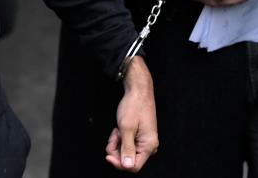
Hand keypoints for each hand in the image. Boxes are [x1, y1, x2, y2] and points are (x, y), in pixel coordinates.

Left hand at [106, 56, 157, 171]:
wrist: (138, 91)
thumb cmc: (134, 106)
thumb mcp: (126, 128)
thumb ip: (127, 148)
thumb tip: (127, 166)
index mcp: (149, 145)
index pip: (134, 166)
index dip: (119, 163)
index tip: (108, 155)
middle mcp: (149, 146)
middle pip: (128, 159)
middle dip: (117, 150)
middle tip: (113, 137)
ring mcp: (144, 141)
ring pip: (126, 152)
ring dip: (117, 143)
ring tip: (117, 130)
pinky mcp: (139, 137)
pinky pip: (127, 144)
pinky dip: (120, 139)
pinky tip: (119, 129)